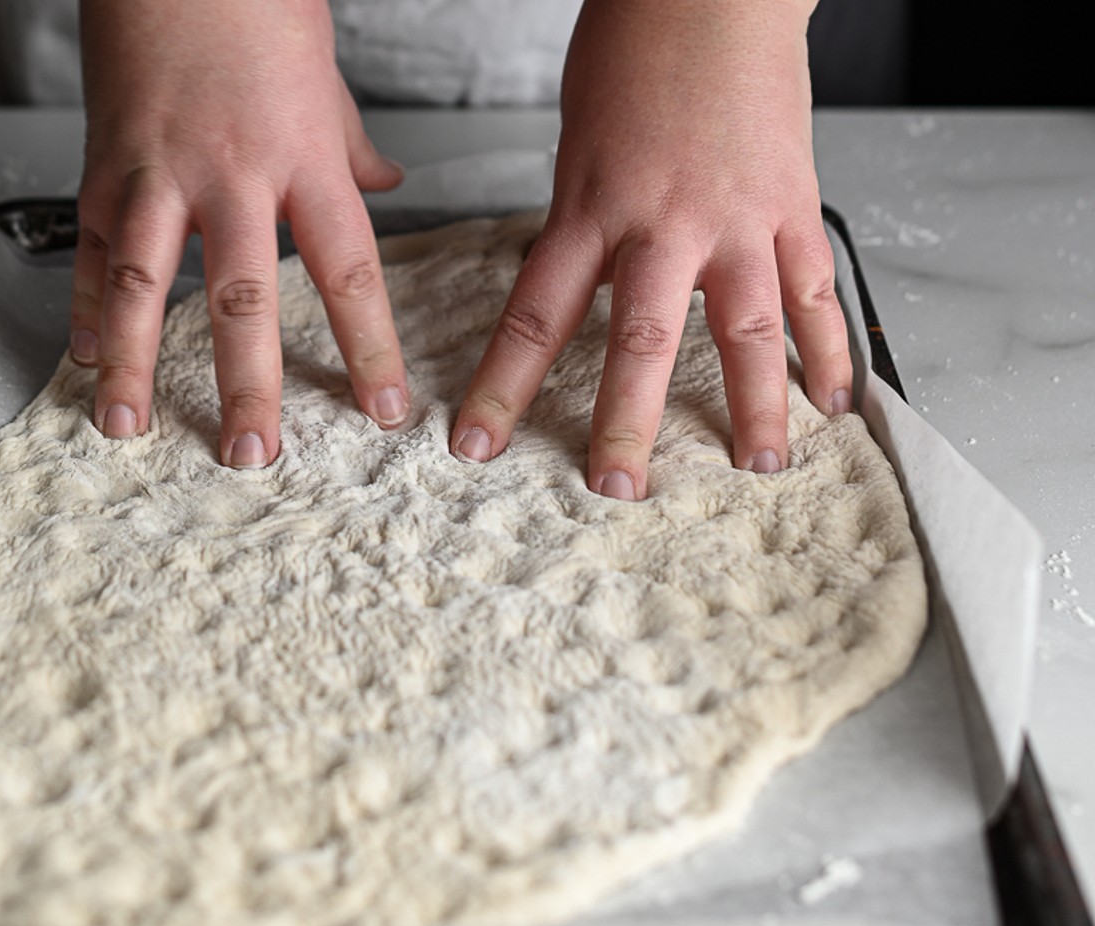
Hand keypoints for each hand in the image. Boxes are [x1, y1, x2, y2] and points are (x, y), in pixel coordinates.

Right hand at [71, 0, 408, 465]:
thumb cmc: (253, 0)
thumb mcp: (326, 76)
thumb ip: (352, 144)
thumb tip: (389, 181)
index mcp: (303, 157)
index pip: (350, 274)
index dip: (369, 349)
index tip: (385, 411)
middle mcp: (233, 174)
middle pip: (244, 299)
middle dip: (248, 385)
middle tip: (253, 453)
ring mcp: (160, 171)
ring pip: (143, 283)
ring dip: (133, 362)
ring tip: (128, 424)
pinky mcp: (105, 164)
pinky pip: (90, 246)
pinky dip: (84, 304)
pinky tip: (83, 353)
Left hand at [450, 0, 851, 498]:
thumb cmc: (632, 50)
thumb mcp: (575, 141)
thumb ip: (576, 221)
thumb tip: (568, 284)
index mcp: (590, 209)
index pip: (534, 318)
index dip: (502, 389)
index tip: (478, 446)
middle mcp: (662, 225)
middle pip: (639, 341)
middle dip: (626, 422)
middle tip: (617, 489)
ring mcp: (736, 219)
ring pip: (746, 327)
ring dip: (755, 404)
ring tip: (759, 466)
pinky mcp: (791, 205)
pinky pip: (814, 288)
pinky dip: (828, 346)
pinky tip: (833, 399)